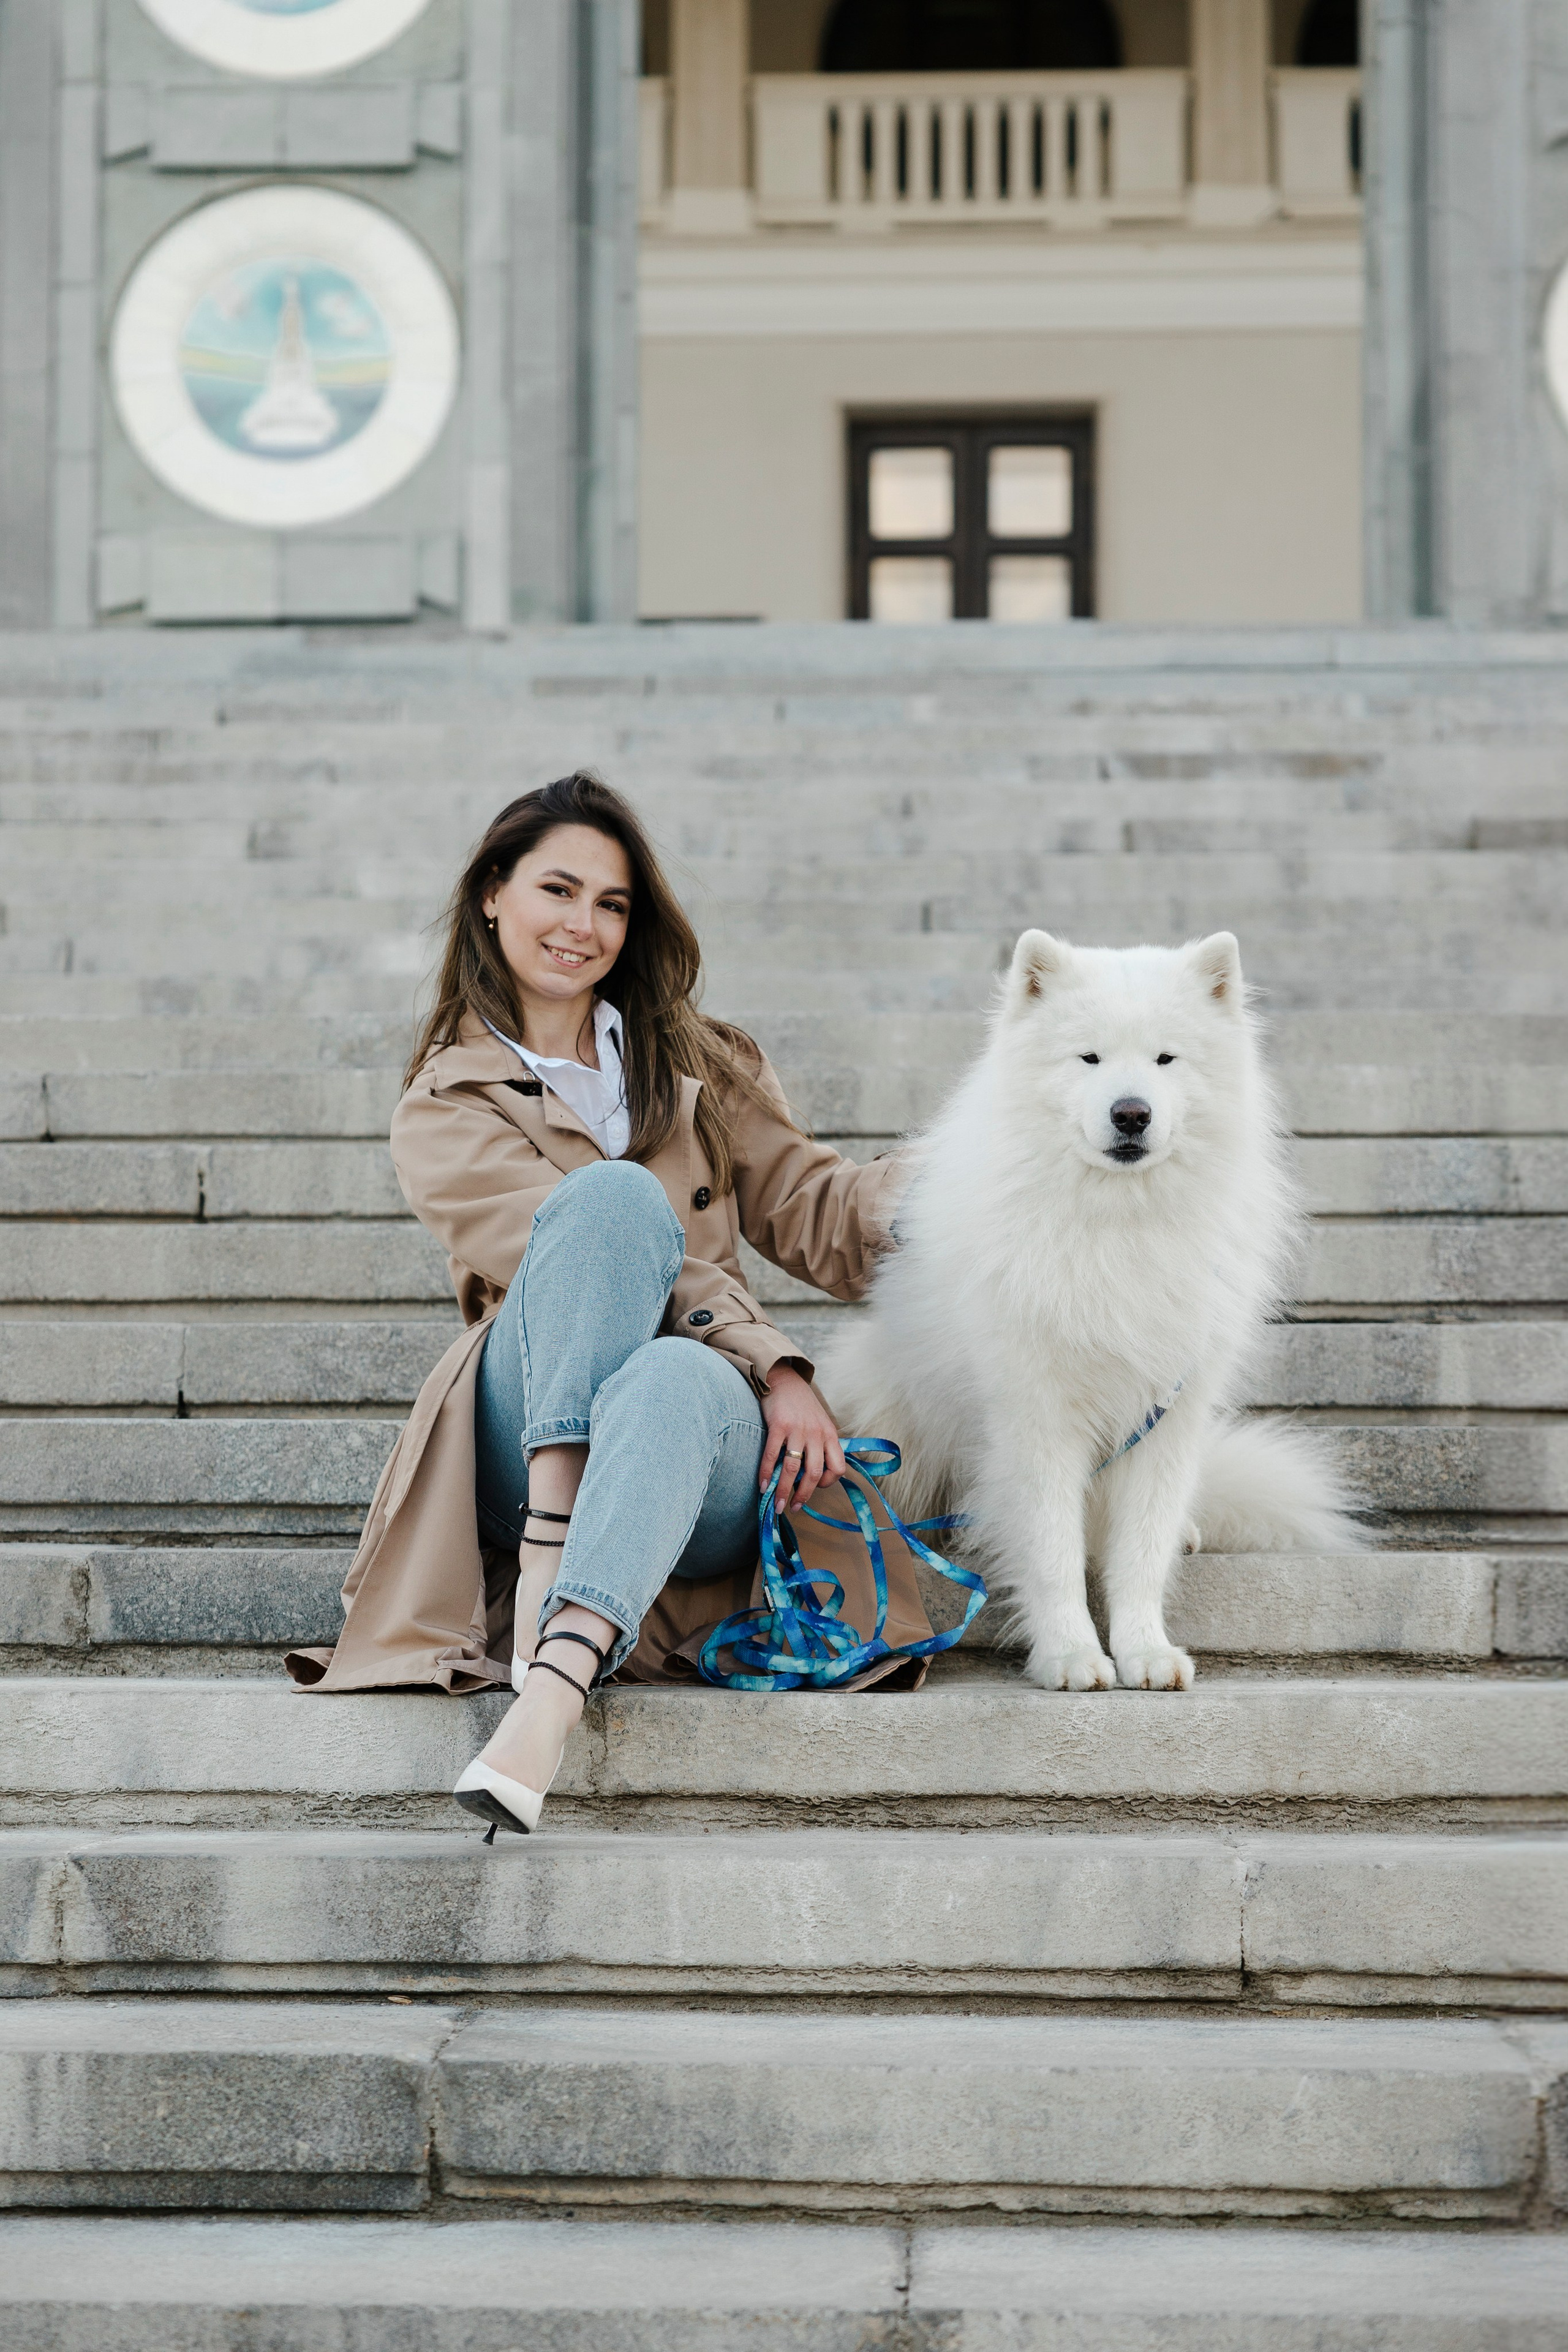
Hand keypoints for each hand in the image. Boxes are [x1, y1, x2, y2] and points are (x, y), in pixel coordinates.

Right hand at [759, 1364, 845, 1513]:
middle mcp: (817, 1434)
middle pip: (815, 1474)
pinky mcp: (779, 1425)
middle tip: (794, 1508)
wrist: (785, 1380)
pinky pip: (773, 1455)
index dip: (828, 1483)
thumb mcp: (820, 1424)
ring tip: (777, 1504)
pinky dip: (767, 1474)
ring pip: (793, 1469)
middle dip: (804, 1496)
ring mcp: (798, 1429)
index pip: (838, 1468)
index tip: (815, 1488)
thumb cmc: (802, 1406)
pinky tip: (762, 1485)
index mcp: (830, 1435)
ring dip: (783, 1491)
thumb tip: (812, 1477)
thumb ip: (821, 1446)